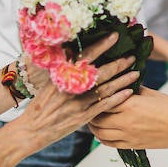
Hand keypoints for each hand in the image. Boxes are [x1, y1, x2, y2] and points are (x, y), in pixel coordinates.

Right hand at [11, 35, 136, 144]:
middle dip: (119, 63)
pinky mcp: (83, 117)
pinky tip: (130, 92)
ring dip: (123, 80)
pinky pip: (105, 106)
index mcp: (62, 75)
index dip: (101, 45)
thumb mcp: (48, 82)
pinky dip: (119, 98)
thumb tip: (72, 50)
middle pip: (101, 71)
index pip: (85, 56)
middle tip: (132, 56)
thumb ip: (62, 68)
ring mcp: (78, 102)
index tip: (114, 36)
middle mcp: (71, 87)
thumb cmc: (40, 105)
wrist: (31, 130)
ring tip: (136, 72)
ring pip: (106, 88)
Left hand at [90, 88, 167, 149]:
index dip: (96, 96)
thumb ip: (133, 89)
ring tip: (95, 118)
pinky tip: (103, 131)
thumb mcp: (151, 93)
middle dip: (92, 111)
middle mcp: (126, 121)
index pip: (103, 99)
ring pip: (99, 132)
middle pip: (97, 118)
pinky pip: (109, 143)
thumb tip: (120, 84)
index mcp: (130, 104)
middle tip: (91, 106)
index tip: (93, 92)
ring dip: (94, 125)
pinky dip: (102, 138)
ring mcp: (128, 135)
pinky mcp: (132, 145)